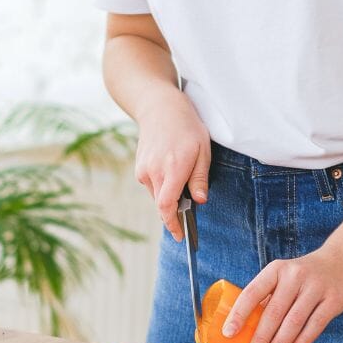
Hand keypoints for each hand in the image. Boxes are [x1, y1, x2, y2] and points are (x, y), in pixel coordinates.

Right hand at [134, 84, 210, 241]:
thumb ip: (200, 177)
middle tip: (189, 202)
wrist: (159, 107)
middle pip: (163, 204)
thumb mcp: (203, 149)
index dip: (173, 224)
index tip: (180, 236)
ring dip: (169, 193)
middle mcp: (154, 172)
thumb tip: (200, 201)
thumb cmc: (186, 126)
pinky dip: (162, 184)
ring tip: (182, 172)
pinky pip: (152, 184)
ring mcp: (143, 170)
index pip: (167, 207)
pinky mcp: (139, 167)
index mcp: (172, 169)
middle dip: (175, 209)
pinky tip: (171, 166)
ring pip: (157, 195)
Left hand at [220, 248, 342, 342]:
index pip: (253, 291)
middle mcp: (295, 276)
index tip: (228, 333)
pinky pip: (314, 325)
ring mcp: (315, 287)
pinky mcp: (333, 300)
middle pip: (274, 312)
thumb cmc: (305, 274)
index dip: (239, 313)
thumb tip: (247, 328)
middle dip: (260, 338)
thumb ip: (270, 297)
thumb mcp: (285, 276)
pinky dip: (302, 341)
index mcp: (277, 269)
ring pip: (293, 321)